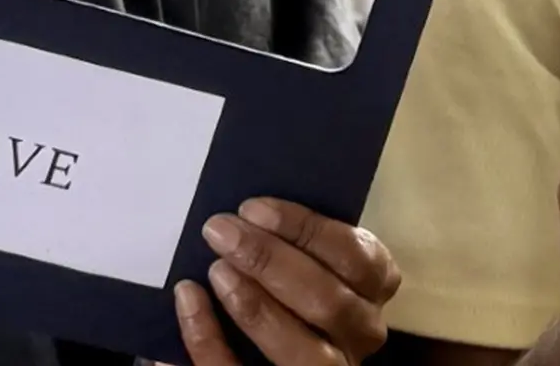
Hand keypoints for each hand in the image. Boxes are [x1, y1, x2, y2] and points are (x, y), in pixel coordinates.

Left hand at [173, 196, 399, 365]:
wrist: (266, 345)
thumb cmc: (289, 287)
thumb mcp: (308, 261)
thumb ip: (296, 243)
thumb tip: (249, 213)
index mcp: (371, 293)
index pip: (359, 258)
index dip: (308, 230)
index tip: (253, 208)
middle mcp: (358, 336)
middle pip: (329, 302)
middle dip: (272, 262)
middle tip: (222, 232)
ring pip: (303, 350)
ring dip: (255, 306)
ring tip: (215, 270)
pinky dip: (208, 337)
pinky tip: (188, 301)